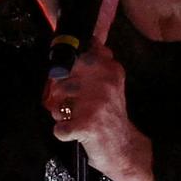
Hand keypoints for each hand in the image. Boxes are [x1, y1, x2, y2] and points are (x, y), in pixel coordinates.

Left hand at [43, 45, 154, 180]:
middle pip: (61, 78)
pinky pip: (58, 127)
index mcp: (111, 70)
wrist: (124, 148)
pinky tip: (75, 132)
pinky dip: (62, 133)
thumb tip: (97, 32)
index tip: (74, 78)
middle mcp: (104, 84)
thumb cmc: (111, 115)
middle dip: (61, 92)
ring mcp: (95, 105)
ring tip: (74, 117)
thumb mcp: (111, 82)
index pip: (80, 55)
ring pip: (56, 101)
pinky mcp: (86, 125)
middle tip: (73, 102)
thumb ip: (100, 57)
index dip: (69, 68)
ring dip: (60, 112)